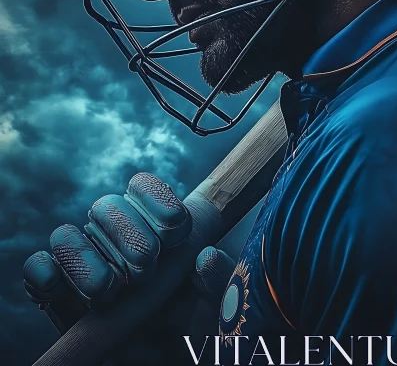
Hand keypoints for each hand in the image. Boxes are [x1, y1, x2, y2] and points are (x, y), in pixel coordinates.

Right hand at [24, 173, 233, 361]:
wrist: (163, 362)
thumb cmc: (190, 328)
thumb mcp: (214, 307)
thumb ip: (218, 281)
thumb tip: (206, 257)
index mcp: (151, 226)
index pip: (143, 188)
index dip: (156, 198)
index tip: (175, 227)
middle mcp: (113, 236)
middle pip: (107, 206)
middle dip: (127, 233)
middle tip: (145, 268)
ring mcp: (83, 263)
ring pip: (67, 235)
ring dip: (86, 257)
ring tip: (107, 288)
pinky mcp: (56, 293)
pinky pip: (38, 269)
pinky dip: (44, 272)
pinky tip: (57, 286)